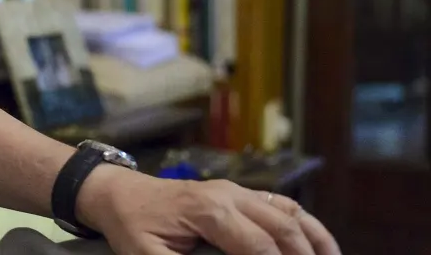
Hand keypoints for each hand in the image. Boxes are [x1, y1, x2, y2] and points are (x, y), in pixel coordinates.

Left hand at [76, 166, 340, 254]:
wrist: (117, 193)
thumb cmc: (131, 226)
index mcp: (210, 211)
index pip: (260, 248)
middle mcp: (230, 196)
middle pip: (284, 230)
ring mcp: (237, 191)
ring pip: (290, 215)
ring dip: (314, 243)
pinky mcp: (239, 194)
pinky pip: (281, 205)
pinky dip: (306, 226)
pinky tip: (321, 247)